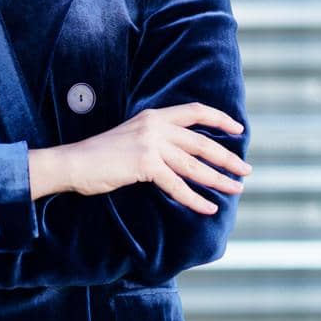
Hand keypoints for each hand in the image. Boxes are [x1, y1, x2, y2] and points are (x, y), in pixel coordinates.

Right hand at [57, 103, 250, 214]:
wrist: (74, 163)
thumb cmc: (101, 155)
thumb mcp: (132, 137)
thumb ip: (156, 140)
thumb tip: (183, 156)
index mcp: (153, 116)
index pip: (194, 112)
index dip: (219, 119)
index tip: (238, 129)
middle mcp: (155, 126)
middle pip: (201, 142)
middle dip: (227, 157)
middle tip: (246, 169)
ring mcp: (150, 144)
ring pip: (194, 165)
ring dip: (219, 179)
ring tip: (236, 189)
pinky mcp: (145, 164)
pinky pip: (178, 185)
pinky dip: (195, 199)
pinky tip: (208, 208)